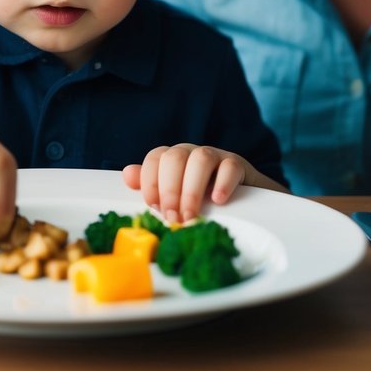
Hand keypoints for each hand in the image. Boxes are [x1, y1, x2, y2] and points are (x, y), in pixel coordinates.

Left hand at [122, 144, 267, 222]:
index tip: (154, 207)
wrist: (243, 200)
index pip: (155, 158)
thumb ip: (151, 185)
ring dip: (192, 190)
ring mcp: (215, 156)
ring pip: (201, 159)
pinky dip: (222, 183)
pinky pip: (229, 166)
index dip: (151, 181)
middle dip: (169, 189)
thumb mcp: (174, 195)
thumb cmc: (202, 199)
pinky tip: (218, 201)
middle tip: (172, 217)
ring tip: (191, 215)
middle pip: (174, 158)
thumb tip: (127, 174)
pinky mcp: (237, 164)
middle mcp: (191, 153)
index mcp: (172, 158)